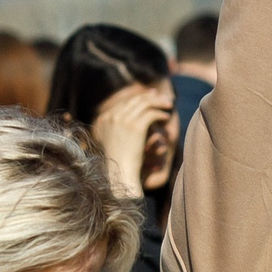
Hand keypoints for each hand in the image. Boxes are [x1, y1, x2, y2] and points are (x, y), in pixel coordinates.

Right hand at [90, 82, 174, 199]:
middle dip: (149, 96)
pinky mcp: (135, 127)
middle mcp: (110, 117)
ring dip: (158, 102)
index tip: (150, 95)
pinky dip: (160, 114)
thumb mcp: (114, 143)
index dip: (137, 98)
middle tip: (161, 96)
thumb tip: (131, 117)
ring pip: (144, 104)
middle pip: (133, 100)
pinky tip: (166, 118)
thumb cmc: (118, 164)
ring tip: (168, 105)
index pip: (122, 103)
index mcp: (103, 120)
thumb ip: (118, 129)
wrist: (120, 175)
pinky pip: (151, 114)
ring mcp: (122, 121)